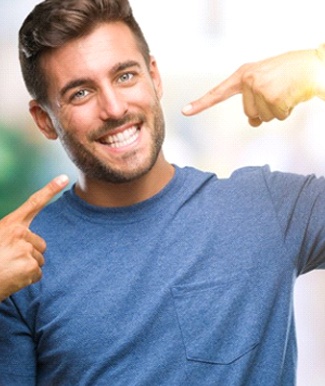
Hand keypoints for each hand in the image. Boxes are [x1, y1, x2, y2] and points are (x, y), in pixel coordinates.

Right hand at [0, 175, 68, 300]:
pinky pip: (37, 274)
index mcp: (10, 224)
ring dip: (27, 266)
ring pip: (39, 260)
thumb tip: (24, 239)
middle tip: (10, 260)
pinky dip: (27, 278)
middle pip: (40, 244)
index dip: (50, 189)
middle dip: (30, 253)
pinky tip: (13, 279)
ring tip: (8, 269)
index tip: (64, 178)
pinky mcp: (30, 266)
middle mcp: (20, 234)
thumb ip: (12, 235)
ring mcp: (26, 250)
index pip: (34, 203)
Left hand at [182, 49, 324, 125]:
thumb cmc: (286, 74)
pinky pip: (277, 117)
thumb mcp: (263, 82)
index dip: (201, 103)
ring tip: (284, 92)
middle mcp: (248, 80)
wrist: (310, 64)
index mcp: (243, 75)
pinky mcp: (272, 96)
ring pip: (263, 118)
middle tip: (277, 93)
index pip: (218, 93)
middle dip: (264, 110)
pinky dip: (287, 111)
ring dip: (277, 110)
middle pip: (249, 114)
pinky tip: (291, 95)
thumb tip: (252, 122)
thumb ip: (252, 101)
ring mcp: (259, 88)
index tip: (185, 111)